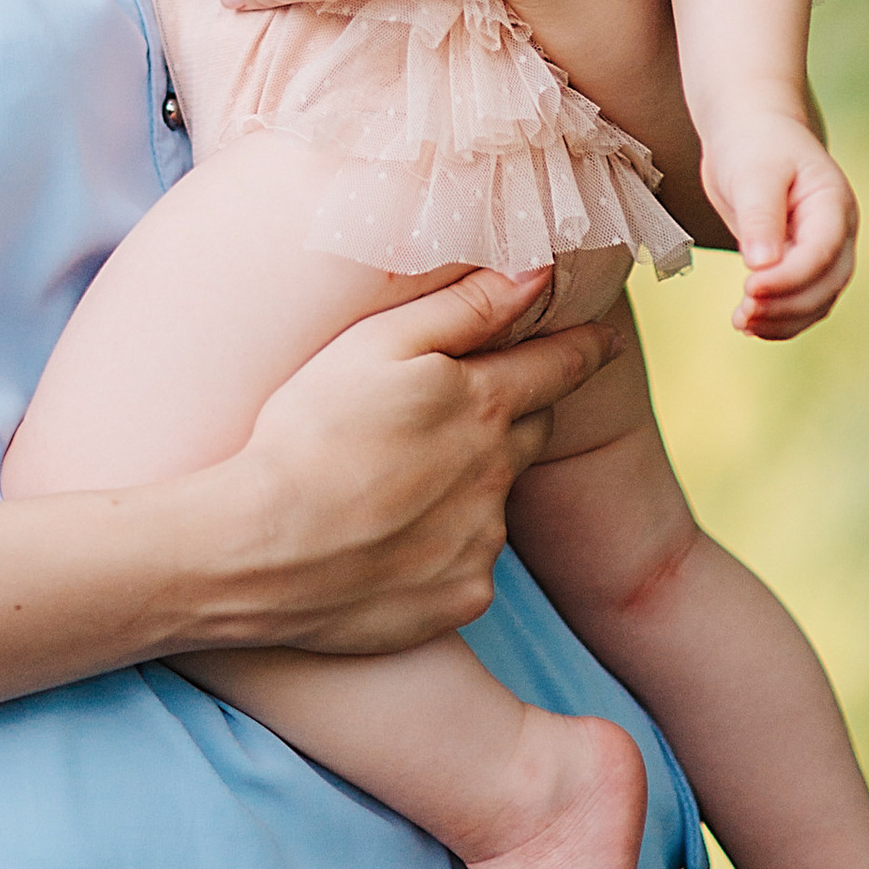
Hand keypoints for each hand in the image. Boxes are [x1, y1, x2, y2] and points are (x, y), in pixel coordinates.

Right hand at [209, 268, 621, 656]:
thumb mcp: (377, 344)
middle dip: (520, 411)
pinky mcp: (462, 597)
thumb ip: (463, 307)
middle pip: (534, 428)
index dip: (586, 347)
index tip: (607, 341)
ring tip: (402, 483)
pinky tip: (392, 540)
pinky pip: (470, 561)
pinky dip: (446, 545)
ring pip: (498, 497)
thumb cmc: (309, 431)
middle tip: (474, 408)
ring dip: (473, 482)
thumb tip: (538, 272)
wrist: (260, 550)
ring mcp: (482, 541)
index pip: (561, 366)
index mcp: (480, 403)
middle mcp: (496, 473)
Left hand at [700, 116, 857, 341]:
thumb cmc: (755, 145)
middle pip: (826, 284)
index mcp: (834, 203)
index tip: (750, 288)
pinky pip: (800, 302)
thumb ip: (760, 217)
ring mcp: (823, 251)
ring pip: (816, 301)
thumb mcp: (754, 173)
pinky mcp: (802, 264)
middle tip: (743, 313)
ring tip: (741, 323)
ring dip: (781, 319)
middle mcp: (837, 232)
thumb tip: (761, 264)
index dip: (790, 277)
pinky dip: (778, 318)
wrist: (752, 134)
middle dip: (786, 305)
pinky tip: (750, 324)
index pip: (822, 252)